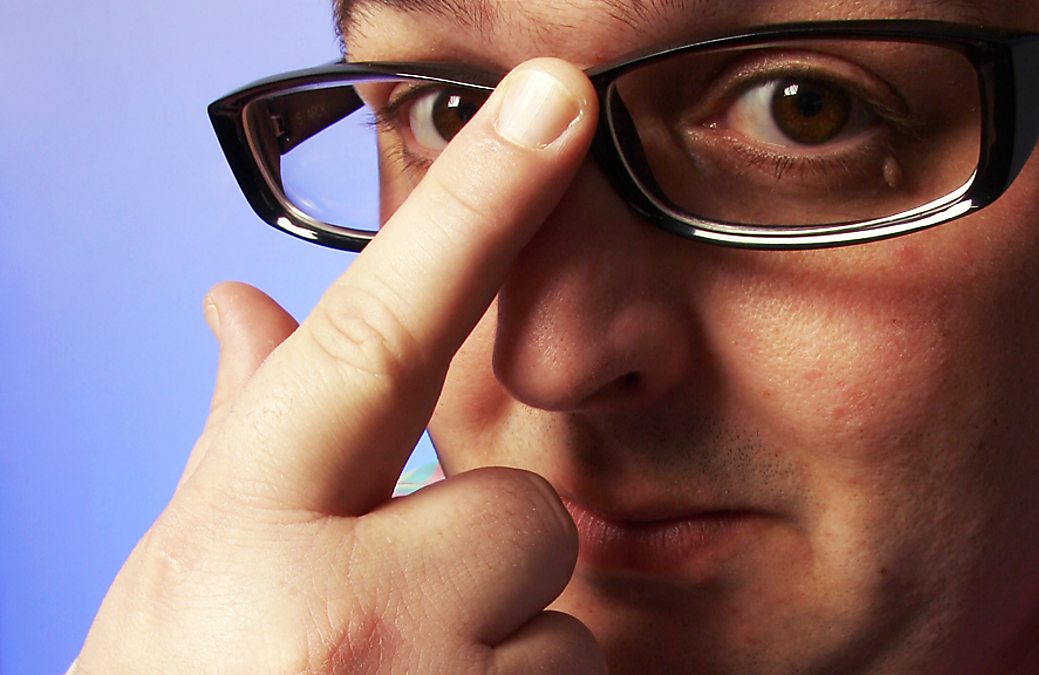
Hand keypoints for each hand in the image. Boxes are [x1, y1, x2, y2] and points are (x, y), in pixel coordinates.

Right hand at [74, 59, 605, 673]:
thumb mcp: (179, 579)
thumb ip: (243, 433)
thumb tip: (243, 303)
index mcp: (243, 541)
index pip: (375, 335)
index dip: (469, 207)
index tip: (553, 102)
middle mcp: (343, 623)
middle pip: (521, 510)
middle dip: (479, 553)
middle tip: (391, 626)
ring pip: (558, 624)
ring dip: (500, 655)